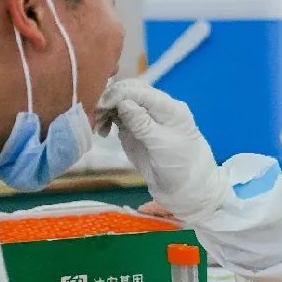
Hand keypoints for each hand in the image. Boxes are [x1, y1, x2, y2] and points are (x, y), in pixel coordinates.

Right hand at [97, 80, 228, 222]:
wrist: (186, 190)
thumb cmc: (180, 168)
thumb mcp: (161, 146)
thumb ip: (142, 124)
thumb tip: (123, 102)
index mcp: (169, 108)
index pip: (140, 90)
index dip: (118, 94)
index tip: (101, 107)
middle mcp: (156, 108)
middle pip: (128, 91)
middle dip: (109, 99)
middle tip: (95, 117)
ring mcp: (145, 118)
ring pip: (121, 102)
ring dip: (106, 109)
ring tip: (98, 127)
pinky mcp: (135, 130)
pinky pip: (118, 116)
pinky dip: (107, 119)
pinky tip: (103, 132)